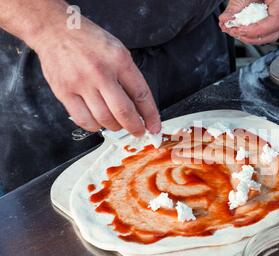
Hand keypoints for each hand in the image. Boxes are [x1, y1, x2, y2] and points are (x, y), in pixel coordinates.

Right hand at [31, 16, 160, 135]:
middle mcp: (100, 72)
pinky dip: (95, 126)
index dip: (150, 115)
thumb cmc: (88, 41)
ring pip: (104, 119)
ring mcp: (81, 83)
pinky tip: (99, 122)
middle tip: (138, 131)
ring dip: (115, 127)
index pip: (141, 94)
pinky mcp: (64, 92)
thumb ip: (129, 77)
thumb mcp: (117, 50)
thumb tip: (140, 106)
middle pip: (123, 111)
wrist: (54, 30)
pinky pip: (84, 120)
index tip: (154, 126)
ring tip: (117, 124)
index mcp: (118, 60)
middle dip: (135, 127)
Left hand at [219, 0, 278, 44]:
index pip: (275, 23)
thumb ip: (235, 7)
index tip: (240, 30)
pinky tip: (240, 28)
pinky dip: (251, 32)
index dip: (256, 31)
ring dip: (250, 37)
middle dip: (251, 37)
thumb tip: (225, 21)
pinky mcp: (272, 17)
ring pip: (269, 35)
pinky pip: (265, 30)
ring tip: (235, 31)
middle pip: (272, 33)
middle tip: (235, 32)